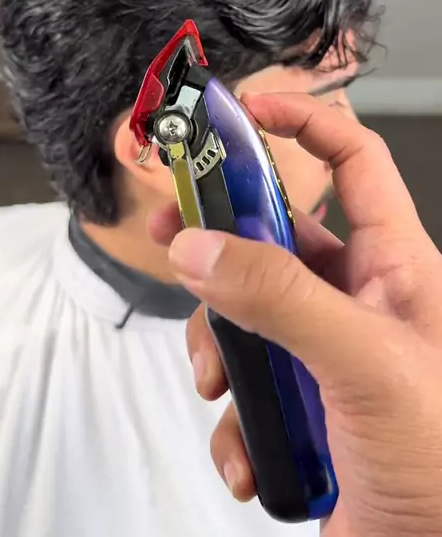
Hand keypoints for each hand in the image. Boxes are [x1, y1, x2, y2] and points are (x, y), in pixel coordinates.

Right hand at [148, 93, 441, 536]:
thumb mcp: (364, 364)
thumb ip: (281, 299)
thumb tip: (198, 247)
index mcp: (396, 266)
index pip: (354, 162)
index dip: (303, 122)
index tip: (244, 109)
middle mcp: (360, 299)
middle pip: (276, 236)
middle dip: (221, 239)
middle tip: (168, 236)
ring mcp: (327, 352)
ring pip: (248, 312)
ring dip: (220, 346)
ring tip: (219, 387)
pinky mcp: (302, 403)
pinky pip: (247, 382)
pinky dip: (234, 416)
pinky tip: (248, 454)